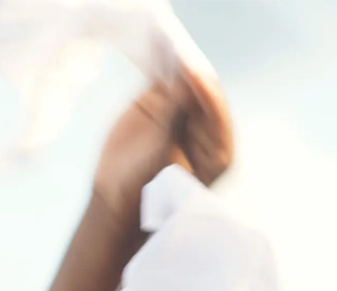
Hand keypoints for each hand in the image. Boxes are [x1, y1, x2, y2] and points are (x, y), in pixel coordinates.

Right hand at [90, 64, 232, 229]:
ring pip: (183, 81)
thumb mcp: (161, 155)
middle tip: (178, 50)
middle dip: (191, 70)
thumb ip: (174, 118)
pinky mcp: (158, 105)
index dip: (202, 88)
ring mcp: (181, 114)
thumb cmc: (147, 190)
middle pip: (202, 89)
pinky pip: (163, 79)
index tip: (189, 72)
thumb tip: (187, 80)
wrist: (118, 202)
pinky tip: (153, 48)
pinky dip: (159, 63)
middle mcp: (203, 125)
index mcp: (218, 145)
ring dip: (175, 61)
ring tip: (165, 41)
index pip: (215, 108)